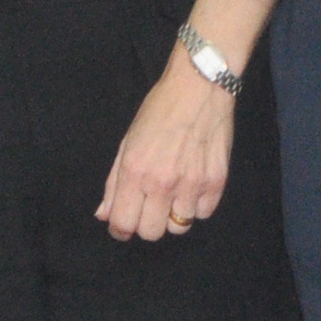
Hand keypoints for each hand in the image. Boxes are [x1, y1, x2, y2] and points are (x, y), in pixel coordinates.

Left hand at [97, 53, 233, 241]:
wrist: (199, 88)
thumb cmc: (159, 111)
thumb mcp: (127, 142)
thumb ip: (114, 182)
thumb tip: (104, 214)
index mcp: (135, 171)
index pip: (123, 223)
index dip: (120, 229)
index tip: (122, 226)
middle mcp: (162, 182)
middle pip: (151, 233)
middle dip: (145, 225)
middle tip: (148, 208)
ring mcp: (192, 184)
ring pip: (179, 228)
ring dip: (172, 216)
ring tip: (172, 194)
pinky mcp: (216, 183)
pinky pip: (203, 213)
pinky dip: (196, 206)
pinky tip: (191, 186)